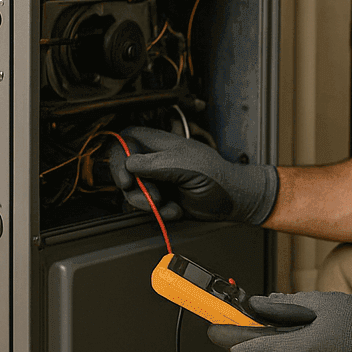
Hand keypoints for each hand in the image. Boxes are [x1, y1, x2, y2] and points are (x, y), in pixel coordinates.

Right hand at [108, 126, 278, 224]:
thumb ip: (157, 163)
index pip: (127, 139)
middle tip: (152, 196)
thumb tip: (130, 162)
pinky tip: (176, 210)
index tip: (127, 177)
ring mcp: (157, 180)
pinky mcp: (161, 198)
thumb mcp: (188, 166)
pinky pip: (146, 207)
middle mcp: (155, 160)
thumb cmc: (218, 176)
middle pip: (124, 168)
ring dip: (149, 203)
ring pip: (133, 191)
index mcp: (161, 144)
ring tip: (169, 204)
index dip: (120, 156)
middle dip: (135, 187)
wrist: (232, 201)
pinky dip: (160, 212)